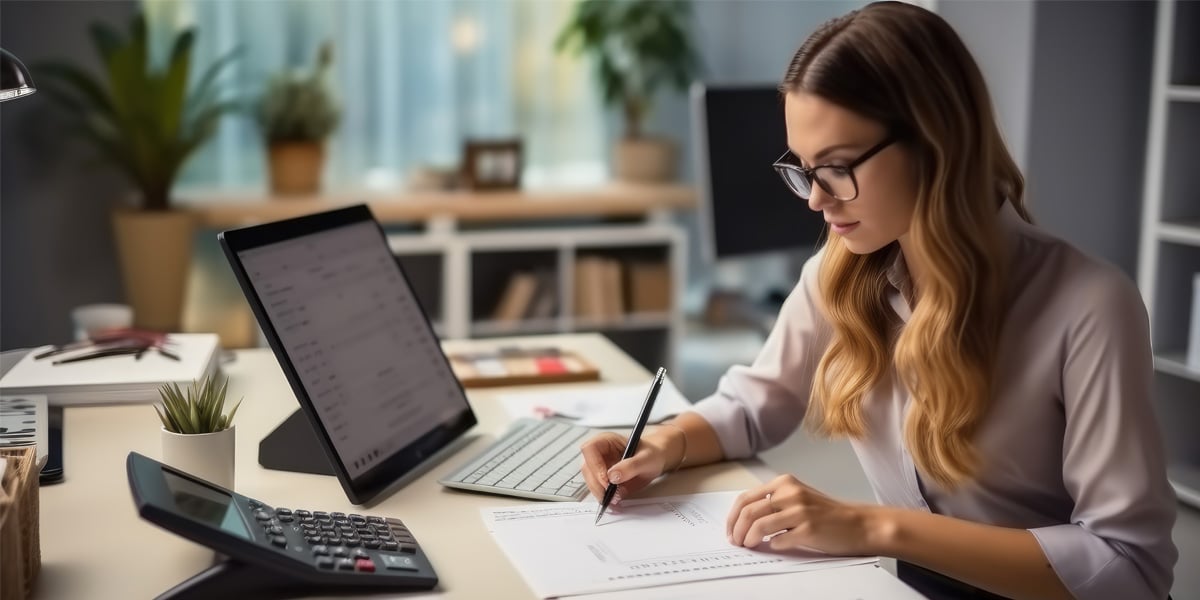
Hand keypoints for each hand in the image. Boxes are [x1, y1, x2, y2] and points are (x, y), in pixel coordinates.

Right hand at [578, 431, 670, 505]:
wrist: (655, 461)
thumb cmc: (651, 454)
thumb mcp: (645, 458)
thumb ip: (630, 466)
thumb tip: (613, 476)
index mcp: (607, 440)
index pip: (590, 449)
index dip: (594, 465)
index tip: (606, 481)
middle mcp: (599, 452)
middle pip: (587, 468)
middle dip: (597, 484)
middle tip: (612, 496)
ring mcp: (599, 466)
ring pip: (590, 481)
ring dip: (600, 493)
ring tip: (615, 500)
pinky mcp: (602, 479)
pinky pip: (598, 489)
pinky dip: (605, 498)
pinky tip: (615, 503)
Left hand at [725, 474, 872, 555]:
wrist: (859, 524)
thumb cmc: (827, 514)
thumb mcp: (797, 498)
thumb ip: (773, 503)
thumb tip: (743, 520)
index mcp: (784, 483)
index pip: (746, 498)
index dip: (732, 517)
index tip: (730, 530)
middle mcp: (790, 492)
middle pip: (749, 512)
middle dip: (736, 530)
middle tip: (736, 542)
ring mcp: (800, 510)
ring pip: (759, 525)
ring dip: (749, 539)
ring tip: (750, 546)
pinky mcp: (808, 529)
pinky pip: (779, 540)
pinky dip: (772, 545)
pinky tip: (776, 546)